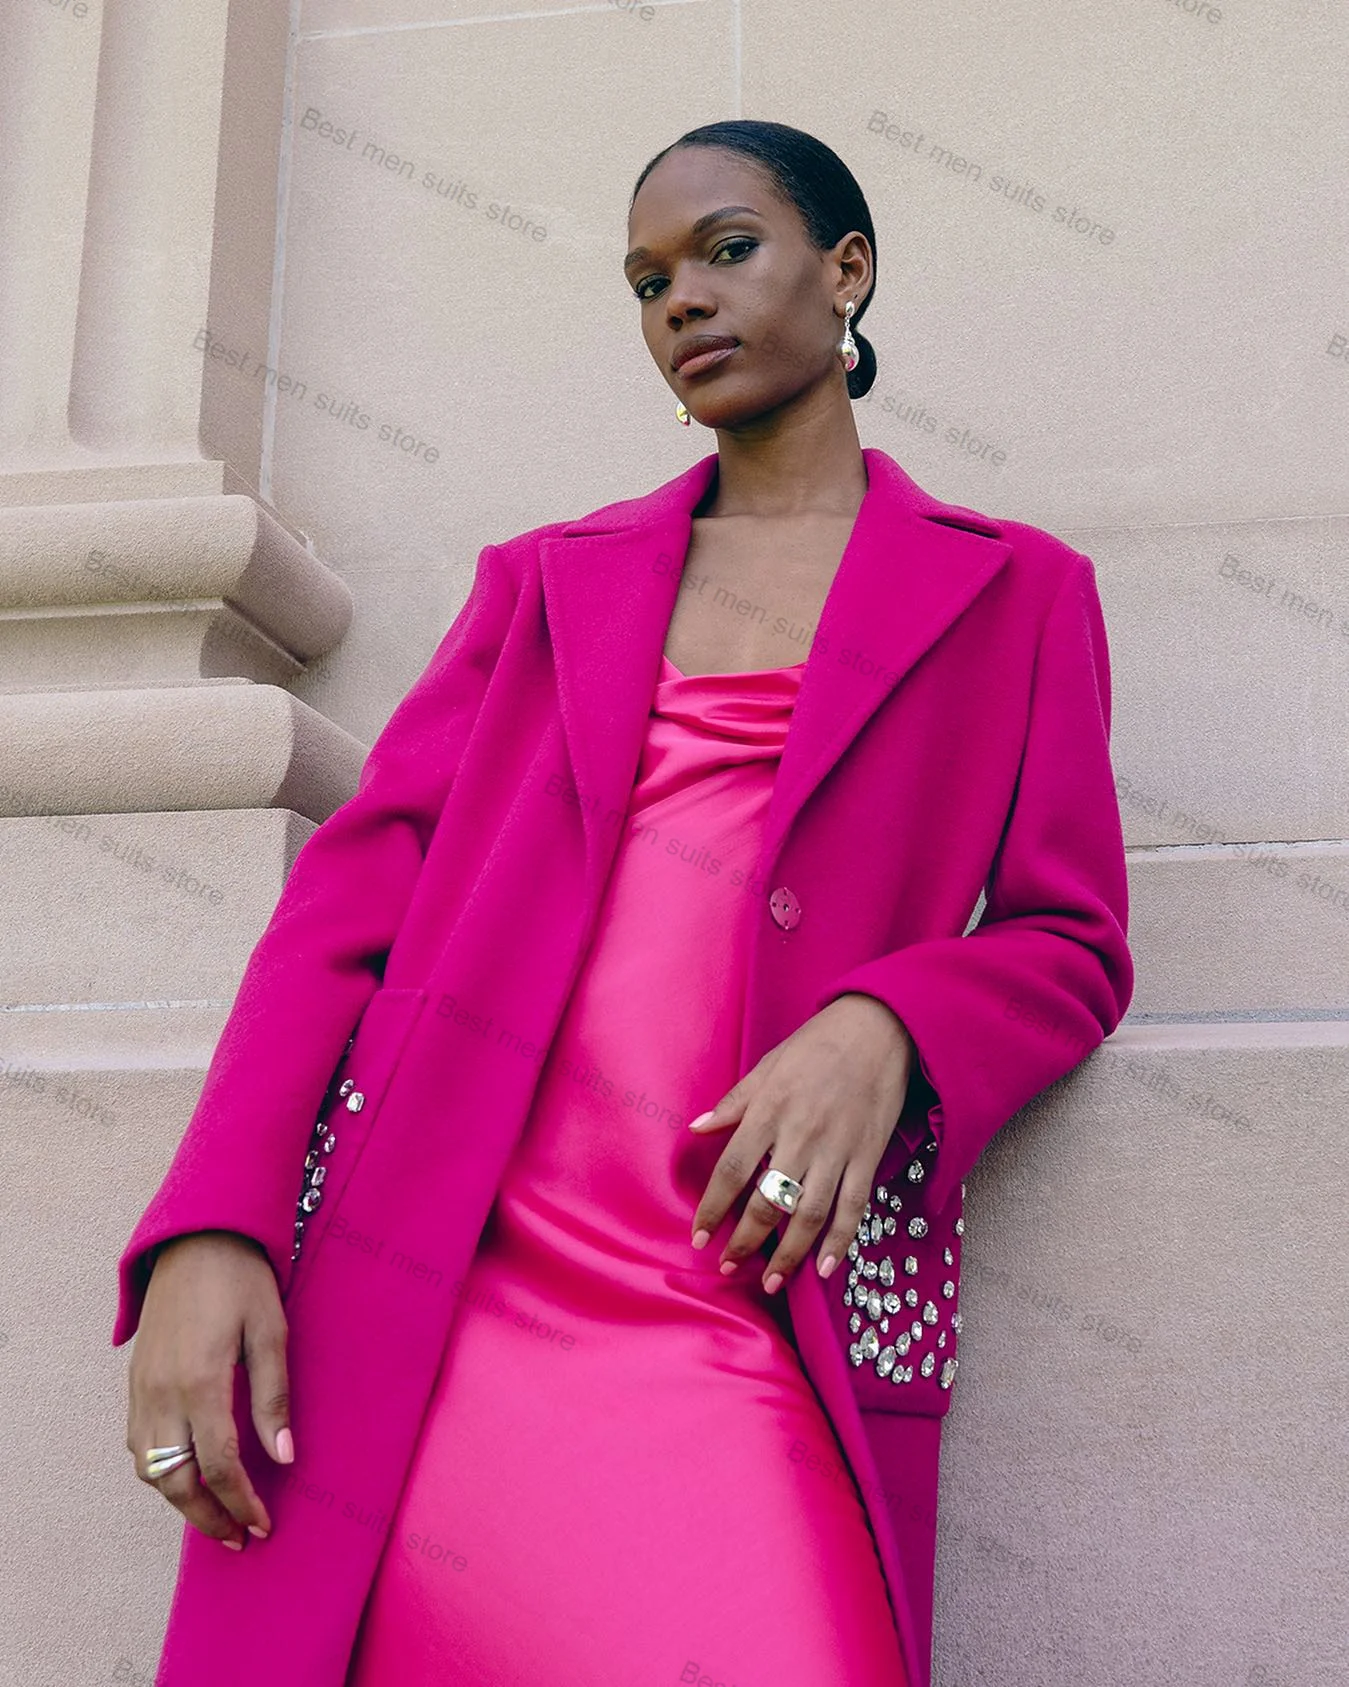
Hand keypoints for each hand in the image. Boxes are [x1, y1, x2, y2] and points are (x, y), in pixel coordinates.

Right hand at [126, 1230, 292, 1549]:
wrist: (195, 1239)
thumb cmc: (242, 1281)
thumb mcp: (271, 1331)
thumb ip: (273, 1396)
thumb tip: (284, 1456)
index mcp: (200, 1381)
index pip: (220, 1464)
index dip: (242, 1501)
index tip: (263, 1525)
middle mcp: (162, 1392)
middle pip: (175, 1480)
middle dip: (207, 1516)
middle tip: (238, 1537)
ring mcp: (142, 1389)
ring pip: (149, 1469)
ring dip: (180, 1500)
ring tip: (215, 1515)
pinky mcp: (135, 1382)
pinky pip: (138, 1444)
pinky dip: (160, 1471)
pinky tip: (187, 1474)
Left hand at [687, 992, 915, 1294]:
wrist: (880, 1030)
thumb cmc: (818, 1044)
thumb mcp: (768, 1065)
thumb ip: (734, 1103)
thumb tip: (697, 1129)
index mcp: (769, 1110)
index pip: (732, 1170)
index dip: (713, 1209)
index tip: (699, 1237)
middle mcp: (801, 1135)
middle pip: (767, 1201)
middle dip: (746, 1241)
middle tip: (730, 1265)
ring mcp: (837, 1150)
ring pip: (808, 1214)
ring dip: (788, 1254)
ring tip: (771, 1282)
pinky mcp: (867, 1157)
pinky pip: (852, 1208)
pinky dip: (839, 1241)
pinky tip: (824, 1267)